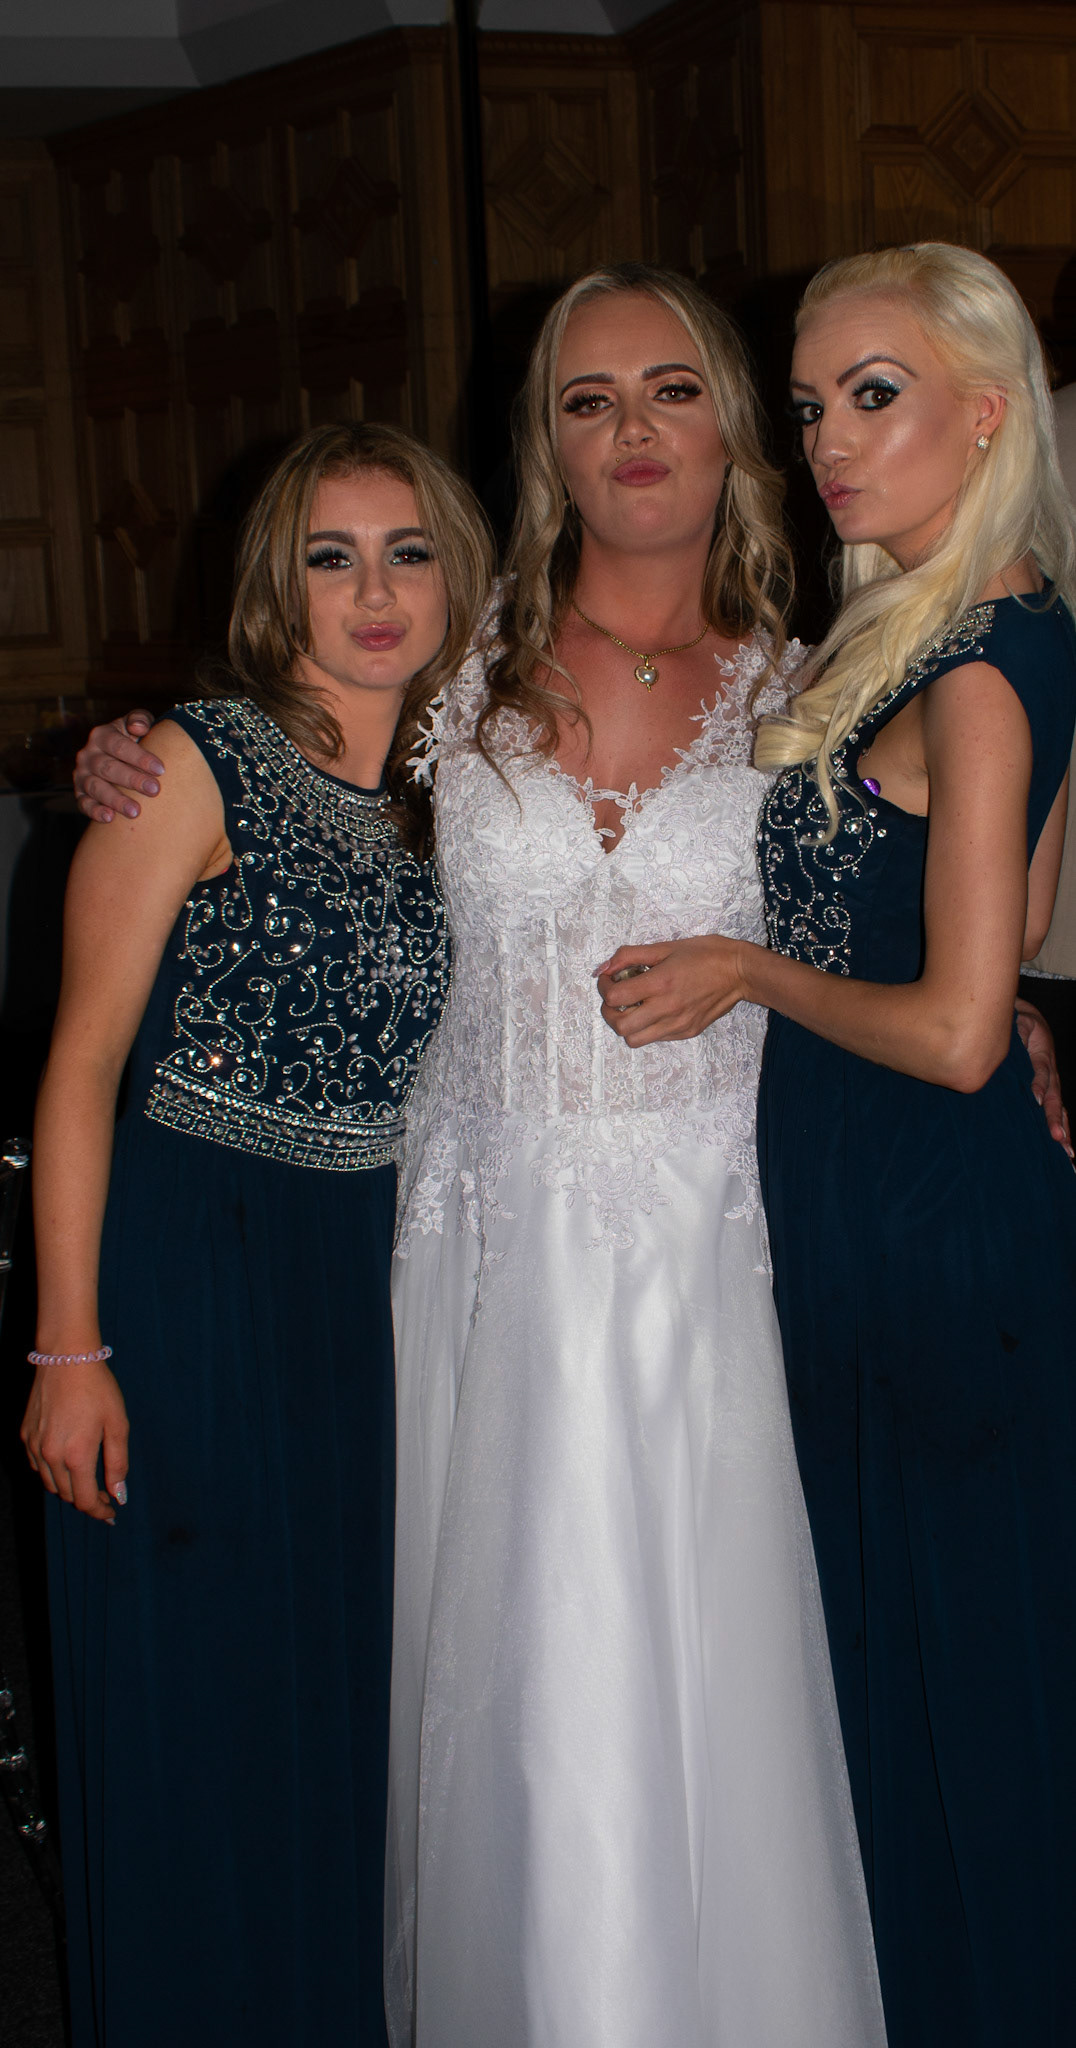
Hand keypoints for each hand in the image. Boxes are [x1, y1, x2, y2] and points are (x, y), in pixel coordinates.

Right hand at [21, 1361, 128, 1522]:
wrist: (67, 1358)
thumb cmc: (97, 1388)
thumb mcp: (117, 1424)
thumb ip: (118, 1463)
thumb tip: (119, 1495)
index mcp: (77, 1456)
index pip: (85, 1501)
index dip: (99, 1512)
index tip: (111, 1513)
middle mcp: (51, 1456)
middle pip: (67, 1495)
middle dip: (87, 1500)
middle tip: (105, 1495)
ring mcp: (35, 1446)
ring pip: (50, 1483)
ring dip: (69, 1487)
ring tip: (87, 1479)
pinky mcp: (26, 1435)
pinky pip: (38, 1466)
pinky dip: (52, 1472)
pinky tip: (66, 1462)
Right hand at [74, 710, 162, 822]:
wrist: (119, 758)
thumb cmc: (135, 740)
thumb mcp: (137, 724)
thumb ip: (139, 719)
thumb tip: (140, 728)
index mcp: (101, 735)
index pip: (119, 746)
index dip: (140, 757)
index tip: (161, 770)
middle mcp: (88, 754)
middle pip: (108, 768)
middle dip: (132, 780)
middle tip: (154, 790)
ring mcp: (81, 775)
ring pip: (95, 787)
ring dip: (115, 800)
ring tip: (136, 811)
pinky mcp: (80, 793)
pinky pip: (83, 804)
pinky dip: (94, 811)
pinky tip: (109, 819)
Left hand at [595, 936, 746, 1047]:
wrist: (739, 972)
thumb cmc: (705, 954)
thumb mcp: (665, 946)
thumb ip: (630, 955)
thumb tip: (604, 967)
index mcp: (660, 982)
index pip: (615, 997)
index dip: (604, 988)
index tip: (608, 979)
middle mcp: (667, 1008)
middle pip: (620, 1026)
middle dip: (609, 1012)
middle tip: (615, 998)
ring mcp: (678, 1024)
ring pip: (634, 1040)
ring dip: (626, 1025)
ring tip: (632, 1008)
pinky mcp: (686, 1032)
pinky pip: (655, 1038)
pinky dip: (646, 1028)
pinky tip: (654, 1011)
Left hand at [1015, 997, 1072, 1158]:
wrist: (1025, 1017)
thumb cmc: (1018, 1021)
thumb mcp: (1019, 1021)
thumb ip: (1019, 1032)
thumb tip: (1019, 1043)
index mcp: (1041, 1054)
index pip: (1042, 1072)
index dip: (1040, 1085)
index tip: (1036, 1101)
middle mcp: (1050, 1071)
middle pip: (1055, 1097)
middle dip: (1055, 1119)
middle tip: (1058, 1139)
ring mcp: (1051, 1082)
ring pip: (1058, 1108)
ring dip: (1063, 1130)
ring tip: (1067, 1153)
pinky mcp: (1048, 1089)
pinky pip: (1056, 1110)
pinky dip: (1061, 1128)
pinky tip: (1064, 1146)